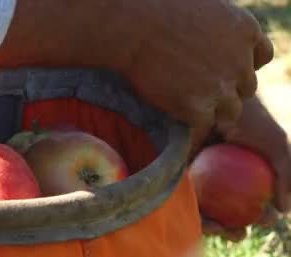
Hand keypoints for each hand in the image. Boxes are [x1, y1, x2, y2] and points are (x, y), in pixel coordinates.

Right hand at [0, 0, 273, 127]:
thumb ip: (168, 9)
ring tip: (171, 112)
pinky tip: (163, 120)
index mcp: (237, 21)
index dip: (233, 62)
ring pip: (226, 111)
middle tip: (188, 94)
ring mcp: (223, 81)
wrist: (114, 20)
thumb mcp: (163, 1)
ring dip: (202, 114)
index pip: (255, 51)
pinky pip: (203, 130)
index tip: (212, 69)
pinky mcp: (201, 106)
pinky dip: (187, 130)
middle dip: (218, 91)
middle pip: (243, 86)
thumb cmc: (129, 0)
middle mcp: (238, 52)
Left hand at [192, 96, 289, 240]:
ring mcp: (199, 181)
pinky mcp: (177, 180)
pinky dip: (195, 215)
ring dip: (216, 229)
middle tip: (239, 231)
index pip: (252, 204)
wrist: (215, 100)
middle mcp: (220, 180)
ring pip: (206, 212)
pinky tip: (205, 221)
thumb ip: (285, 175)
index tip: (266, 218)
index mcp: (243, 176)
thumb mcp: (275, 146)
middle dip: (235, 230)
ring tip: (222, 229)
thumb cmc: (247, 119)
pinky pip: (186, 203)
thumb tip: (284, 211)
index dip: (261, 217)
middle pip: (227, 213)